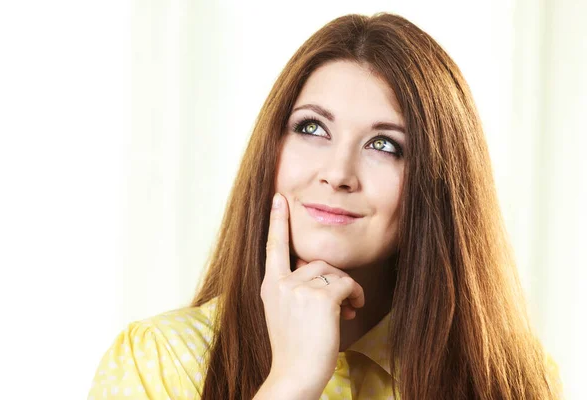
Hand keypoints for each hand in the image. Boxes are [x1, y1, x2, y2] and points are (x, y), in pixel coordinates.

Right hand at [260, 193, 364, 390]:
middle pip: (317, 262)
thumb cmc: (294, 347)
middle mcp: (281, 282)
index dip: (277, 220)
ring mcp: (299, 289)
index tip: (278, 198)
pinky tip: (353, 310)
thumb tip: (323, 274)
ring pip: (334, 272)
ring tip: (348, 309)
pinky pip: (346, 284)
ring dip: (346, 289)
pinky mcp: (320, 297)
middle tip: (344, 301)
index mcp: (270, 285)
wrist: (294, 374)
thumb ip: (296, 287)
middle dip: (334, 280)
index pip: (273, 246)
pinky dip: (355, 295)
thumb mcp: (284, 312)